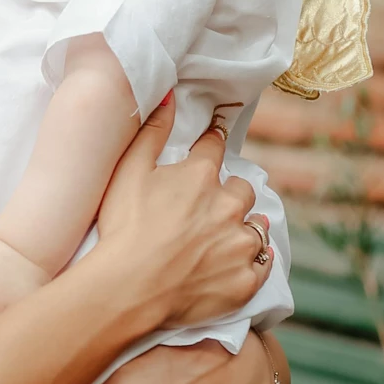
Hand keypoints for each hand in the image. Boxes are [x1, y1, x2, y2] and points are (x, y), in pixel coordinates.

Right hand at [94, 101, 274, 335]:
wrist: (127, 288)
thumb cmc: (122, 228)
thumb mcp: (128, 171)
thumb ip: (151, 131)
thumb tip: (170, 96)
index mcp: (202, 176)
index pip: (215, 148)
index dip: (211, 145)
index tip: (212, 145)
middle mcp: (230, 206)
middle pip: (242, 190)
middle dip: (230, 194)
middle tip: (211, 207)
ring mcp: (240, 245)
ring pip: (257, 227)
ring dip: (246, 227)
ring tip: (227, 238)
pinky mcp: (244, 280)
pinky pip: (261, 266)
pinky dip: (253, 263)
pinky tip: (239, 263)